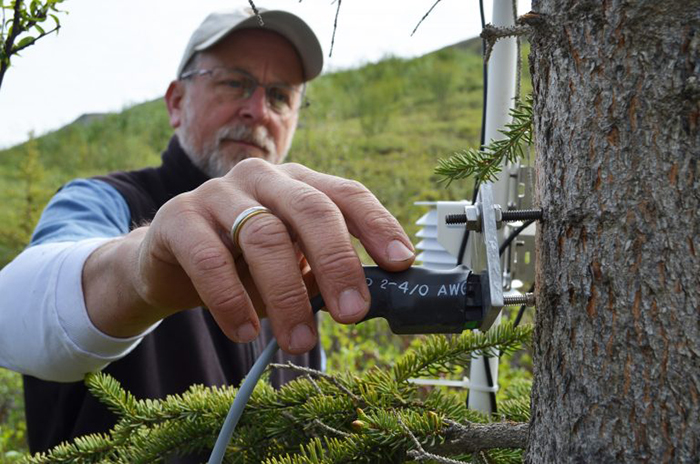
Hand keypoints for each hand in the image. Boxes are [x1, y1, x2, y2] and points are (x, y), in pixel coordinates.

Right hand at [129, 158, 414, 353]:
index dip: (377, 225)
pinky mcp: (177, 216)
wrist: (168, 263)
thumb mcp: (290, 265)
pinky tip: (245, 331)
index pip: (346, 194)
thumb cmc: (242, 265)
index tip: (401, 263)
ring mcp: (217, 193)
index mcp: (298, 183)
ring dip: (287, 296)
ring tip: (300, 341)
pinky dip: (231, 300)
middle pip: (310, 209)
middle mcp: (262, 178)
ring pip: (263, 236)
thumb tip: (369, 303)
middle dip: (338, 263)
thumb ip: (323, 273)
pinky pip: (209, 259)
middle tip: (354, 314)